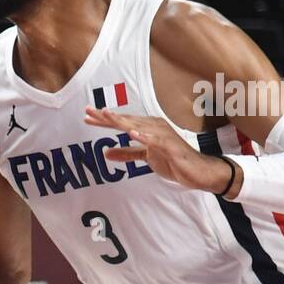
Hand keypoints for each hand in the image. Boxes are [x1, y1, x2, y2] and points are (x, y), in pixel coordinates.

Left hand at [85, 106, 239, 195]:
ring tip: (106, 116)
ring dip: (122, 121)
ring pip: (139, 127)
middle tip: (88, 111)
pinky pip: (156, 141)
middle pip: (127, 120)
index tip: (86, 116)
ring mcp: (163, 136)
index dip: (103, 120)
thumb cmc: (173, 161)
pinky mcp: (171, 147)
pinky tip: (133, 134)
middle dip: (107, 117)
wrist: (198, 172)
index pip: (122, 122)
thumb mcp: (145, 158)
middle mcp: (154, 128)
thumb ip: (127, 153)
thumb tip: (106, 153)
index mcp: (147, 129)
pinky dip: (145, 137)